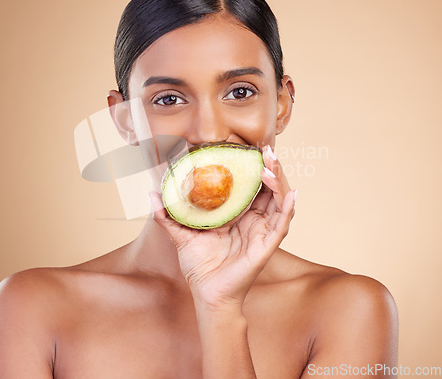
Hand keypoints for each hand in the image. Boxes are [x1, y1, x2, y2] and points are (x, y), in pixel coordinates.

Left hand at [149, 145, 296, 310]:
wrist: (206, 294)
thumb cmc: (199, 266)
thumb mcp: (181, 235)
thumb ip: (167, 215)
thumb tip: (151, 194)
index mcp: (238, 215)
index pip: (250, 186)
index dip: (252, 167)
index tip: (249, 148)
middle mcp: (254, 220)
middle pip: (269, 189)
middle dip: (270, 168)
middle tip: (265, 149)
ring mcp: (262, 232)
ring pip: (279, 201)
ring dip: (279, 181)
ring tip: (270, 165)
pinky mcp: (266, 245)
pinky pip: (282, 224)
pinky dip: (288, 207)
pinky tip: (290, 192)